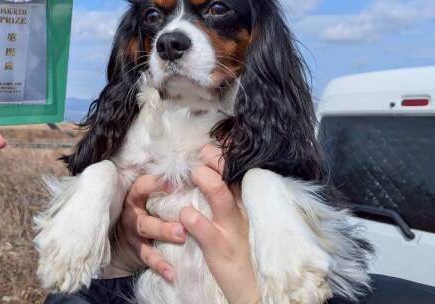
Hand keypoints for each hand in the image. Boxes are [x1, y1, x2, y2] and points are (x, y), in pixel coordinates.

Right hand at [102, 175, 185, 281]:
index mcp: (137, 194)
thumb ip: (166, 185)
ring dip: (164, 232)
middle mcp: (133, 211)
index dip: (158, 183)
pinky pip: (148, 257)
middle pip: (146, 208)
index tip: (178, 183)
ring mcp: (134, 231)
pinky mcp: (137, 250)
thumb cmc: (149, 208)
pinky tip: (173, 272)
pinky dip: (160, 265)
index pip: (144, 184)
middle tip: (183, 220)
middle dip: (164, 214)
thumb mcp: (151, 195)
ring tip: (182, 236)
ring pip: (147, 230)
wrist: (124, 237)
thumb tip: (191, 168)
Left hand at [179, 145, 259, 303]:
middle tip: (197, 157)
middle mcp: (239, 209)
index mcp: (241, 200)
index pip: (234, 166)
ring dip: (205, 180)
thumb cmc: (237, 247)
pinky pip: (202, 227)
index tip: (203, 149)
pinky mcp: (219, 246)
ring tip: (193, 174)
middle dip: (212, 158)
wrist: (250, 286)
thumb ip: (225, 194)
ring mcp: (230, 227)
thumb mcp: (236, 218)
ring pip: (219, 194)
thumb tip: (207, 168)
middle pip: (230, 173)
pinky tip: (185, 216)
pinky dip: (191, 218)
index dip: (219, 152)